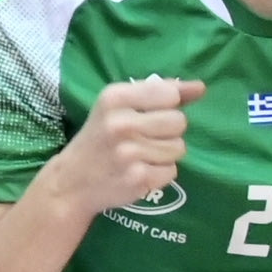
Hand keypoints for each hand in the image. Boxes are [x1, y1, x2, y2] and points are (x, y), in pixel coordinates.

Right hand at [51, 76, 205, 215]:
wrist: (71, 183)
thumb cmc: (101, 137)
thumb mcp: (120, 106)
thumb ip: (161, 93)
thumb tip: (201, 88)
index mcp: (115, 98)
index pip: (169, 94)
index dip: (169, 105)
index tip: (153, 113)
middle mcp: (120, 123)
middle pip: (179, 122)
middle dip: (170, 131)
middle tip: (147, 137)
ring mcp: (129, 153)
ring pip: (179, 148)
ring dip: (166, 153)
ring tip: (141, 155)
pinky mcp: (138, 179)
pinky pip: (172, 171)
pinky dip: (160, 173)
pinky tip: (139, 171)